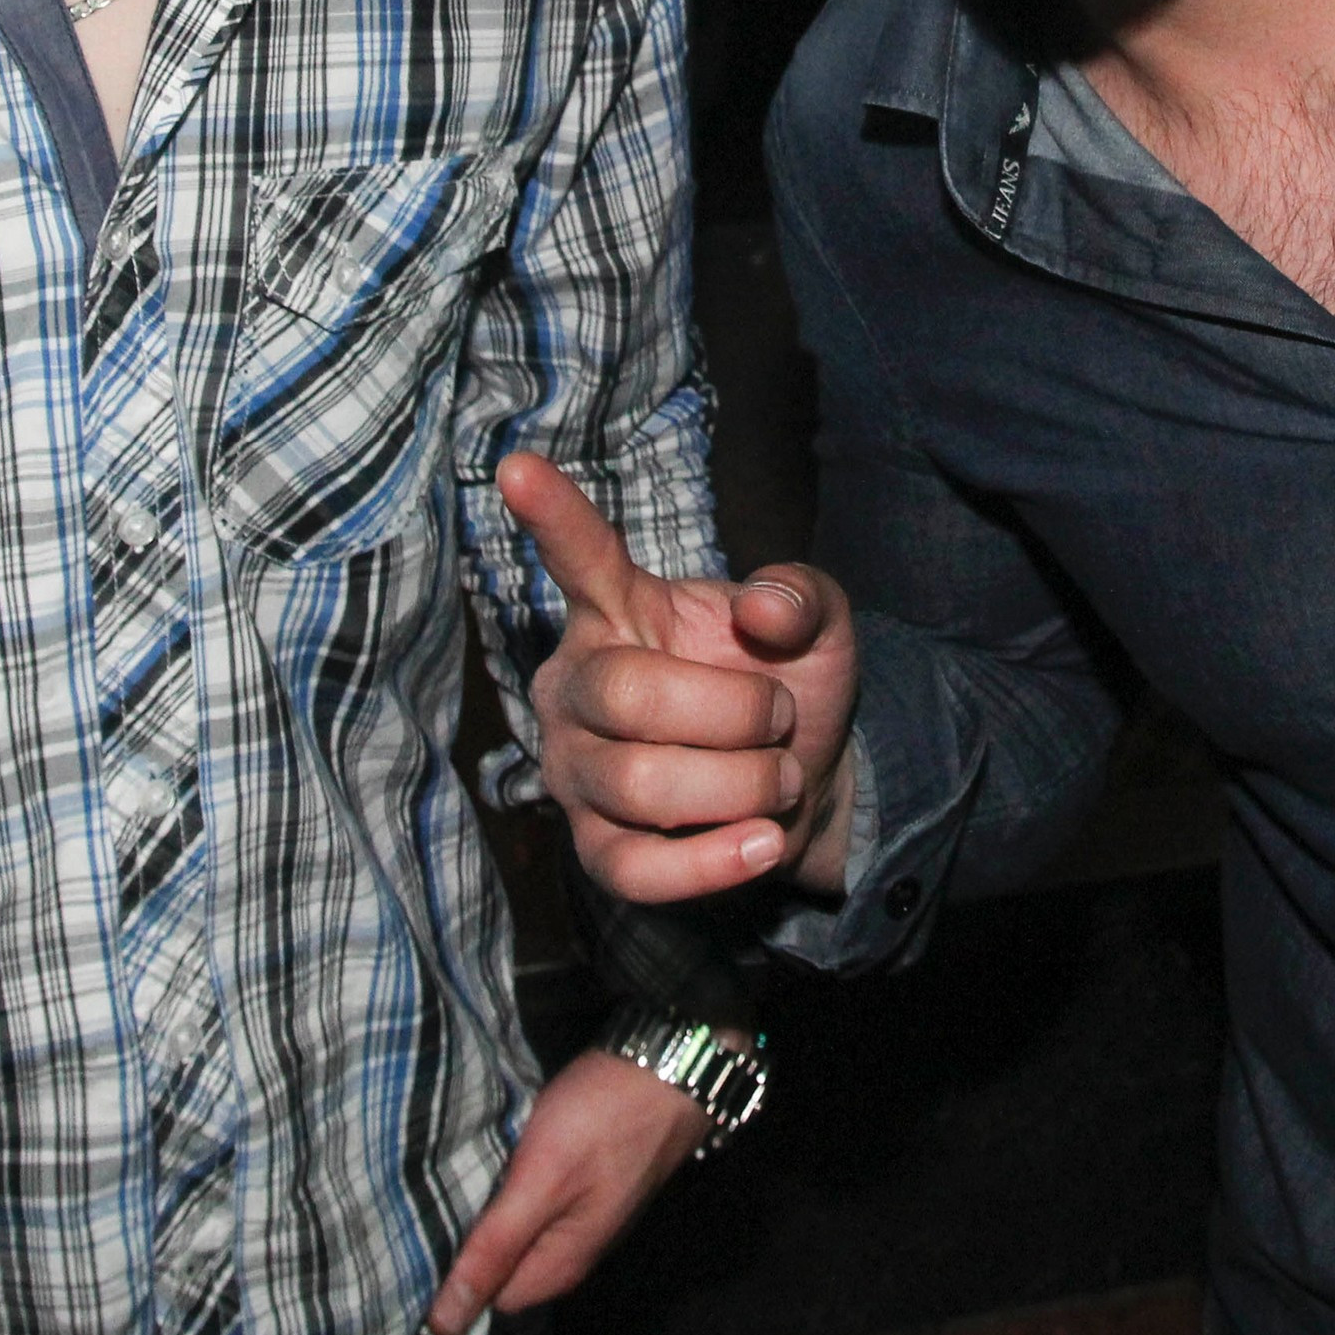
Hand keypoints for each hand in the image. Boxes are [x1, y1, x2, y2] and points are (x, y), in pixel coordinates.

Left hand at [424, 1046, 710, 1334]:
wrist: (666, 1064)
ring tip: (451, 1172)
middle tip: (432, 1195)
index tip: (421, 1231)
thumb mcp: (540, 1182)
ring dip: (481, 1207)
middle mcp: (567, 1253)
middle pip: (495, 1268)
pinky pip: (524, 1203)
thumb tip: (444, 1324)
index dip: (449, 1275)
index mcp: (557, 1266)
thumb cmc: (603, 1120)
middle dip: (464, 1239)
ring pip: (508, 1232)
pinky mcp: (576, 1185)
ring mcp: (575, 1218)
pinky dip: (503, 1184)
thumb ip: (494, 1249)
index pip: (481, 1301)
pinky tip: (486, 1157)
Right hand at [501, 451, 857, 904]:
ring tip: (780, 778)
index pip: (583, 558)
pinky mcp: (597, 850)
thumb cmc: (787, 684)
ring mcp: (577, 770)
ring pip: (641, 785)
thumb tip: (764, 610)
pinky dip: (713, 863)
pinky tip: (763, 842)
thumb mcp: (817, 624)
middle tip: (781, 719)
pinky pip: (637, 868)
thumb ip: (801, 596)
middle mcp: (578, 684)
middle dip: (734, 713)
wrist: (807, 784)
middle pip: (628, 695)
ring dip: (741, 785)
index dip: (554, 517)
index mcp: (621, 610)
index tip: (518, 466)